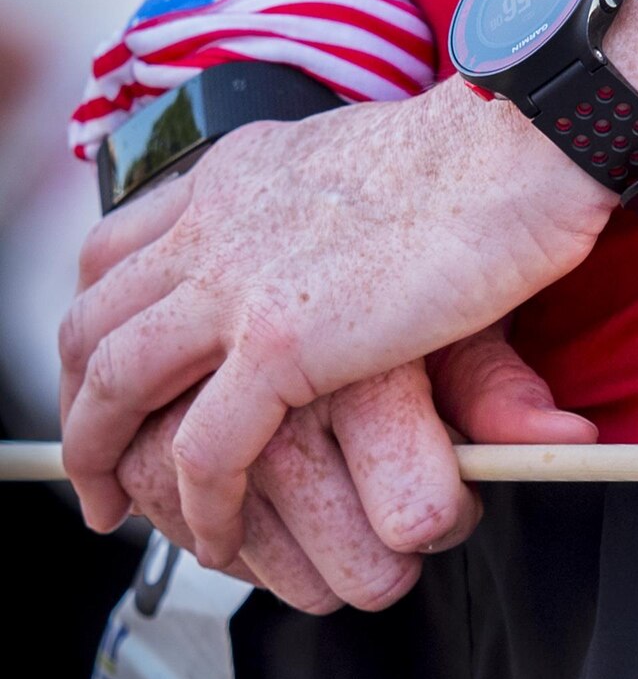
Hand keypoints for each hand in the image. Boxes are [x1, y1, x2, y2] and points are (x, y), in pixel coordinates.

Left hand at [60, 78, 616, 561]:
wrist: (520, 145)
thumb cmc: (493, 154)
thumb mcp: (385, 176)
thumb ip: (350, 219)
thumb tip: (377, 260)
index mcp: (237, 175)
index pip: (119, 247)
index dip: (99, 316)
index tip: (107, 368)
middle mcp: (215, 221)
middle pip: (92, 316)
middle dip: (77, 396)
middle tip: (89, 456)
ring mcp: (237, 282)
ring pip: (118, 381)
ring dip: (102, 454)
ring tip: (113, 508)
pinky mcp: (281, 343)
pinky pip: (206, 445)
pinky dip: (200, 502)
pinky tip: (213, 534)